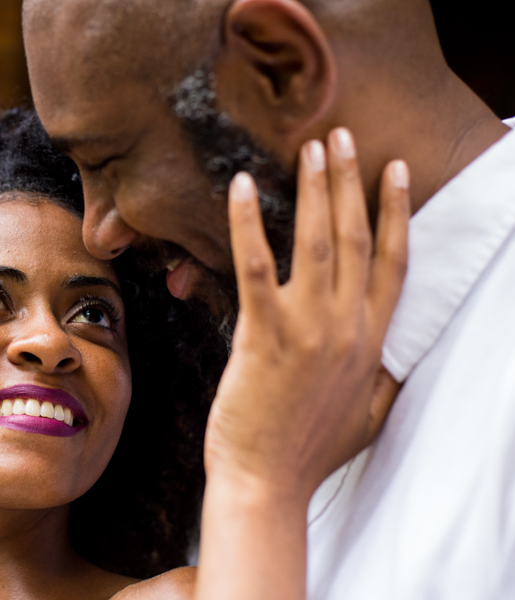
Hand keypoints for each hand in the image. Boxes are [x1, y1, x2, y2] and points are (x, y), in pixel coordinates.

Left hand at [204, 127, 409, 501]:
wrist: (267, 482)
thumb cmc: (310, 451)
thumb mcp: (368, 415)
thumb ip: (382, 377)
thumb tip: (393, 355)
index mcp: (371, 341)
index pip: (394, 261)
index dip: (395, 211)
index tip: (393, 171)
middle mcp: (347, 326)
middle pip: (357, 238)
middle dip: (351, 182)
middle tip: (342, 138)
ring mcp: (307, 329)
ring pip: (317, 242)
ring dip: (315, 189)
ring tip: (310, 147)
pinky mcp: (263, 335)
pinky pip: (257, 267)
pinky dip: (247, 224)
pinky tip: (238, 187)